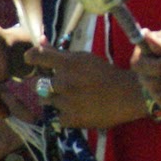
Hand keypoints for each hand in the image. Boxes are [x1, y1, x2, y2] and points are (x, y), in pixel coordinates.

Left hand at [25, 46, 145, 129]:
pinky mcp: (71, 120)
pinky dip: (64, 114)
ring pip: (46, 101)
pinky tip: (77, 110)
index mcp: (68, 63)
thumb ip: (60, 53)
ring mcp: (66, 102)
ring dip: (55, 100)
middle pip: (40, 83)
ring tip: (71, 99)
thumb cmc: (106, 74)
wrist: (128, 95)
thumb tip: (41, 41)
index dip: (32, 58)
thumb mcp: (84, 58)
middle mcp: (64, 82)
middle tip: (65, 86)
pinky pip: (56, 117)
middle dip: (49, 84)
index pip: (36, 57)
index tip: (32, 60)